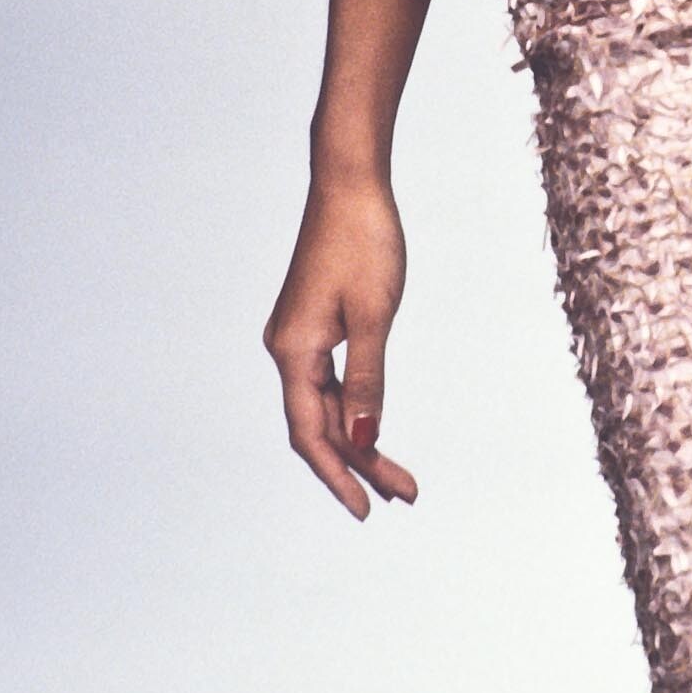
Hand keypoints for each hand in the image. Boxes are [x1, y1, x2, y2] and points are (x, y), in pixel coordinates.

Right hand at [264, 173, 418, 519]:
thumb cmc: (365, 241)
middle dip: (359, 464)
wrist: (350, 182)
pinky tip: (375, 426)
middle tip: (404, 497)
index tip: (368, 510)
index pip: (312, 434)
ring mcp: (298, 337)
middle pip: (320, 426)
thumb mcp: (374, 315)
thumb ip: (368, 381)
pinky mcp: (313, 323)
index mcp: (294, 351)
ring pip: (327, 405)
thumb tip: (366, 439)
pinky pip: (330, 381)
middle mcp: (287, 349)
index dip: (339, 475)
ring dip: (360, 439)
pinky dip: (355, 407)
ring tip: (398, 478)